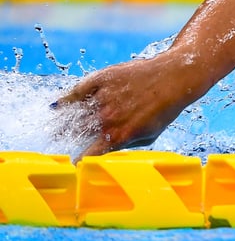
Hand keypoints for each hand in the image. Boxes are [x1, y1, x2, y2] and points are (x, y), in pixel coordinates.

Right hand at [56, 53, 202, 157]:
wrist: (174, 77)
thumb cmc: (164, 109)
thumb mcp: (150, 135)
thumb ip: (126, 145)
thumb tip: (107, 153)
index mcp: (120, 135)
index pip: (90, 154)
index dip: (80, 160)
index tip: (74, 163)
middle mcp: (108, 118)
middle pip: (76, 132)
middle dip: (65, 137)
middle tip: (58, 138)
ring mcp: (104, 97)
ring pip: (74, 113)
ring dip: (62, 121)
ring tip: (54, 124)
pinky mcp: (102, 79)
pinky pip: (77, 91)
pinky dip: (66, 99)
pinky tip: (58, 105)